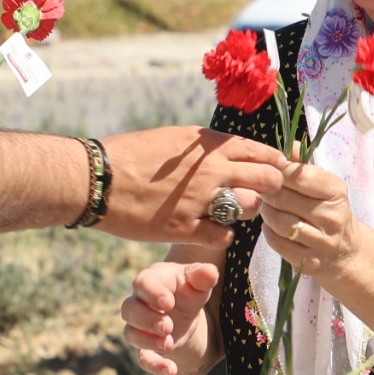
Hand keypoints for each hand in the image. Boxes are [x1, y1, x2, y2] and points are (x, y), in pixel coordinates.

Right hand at [99, 127, 281, 246]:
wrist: (98, 179)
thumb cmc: (130, 154)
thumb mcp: (172, 139)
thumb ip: (203, 148)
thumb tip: (225, 153)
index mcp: (207, 145)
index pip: (259, 150)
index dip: (273, 161)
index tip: (276, 168)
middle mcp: (210, 170)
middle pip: (266, 179)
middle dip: (270, 187)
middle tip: (262, 193)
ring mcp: (200, 200)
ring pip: (250, 208)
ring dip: (246, 211)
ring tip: (231, 211)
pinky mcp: (186, 228)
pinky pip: (224, 236)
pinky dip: (223, 235)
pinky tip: (211, 230)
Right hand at [120, 261, 222, 374]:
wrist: (186, 311)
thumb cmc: (189, 290)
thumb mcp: (199, 282)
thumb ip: (203, 276)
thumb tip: (210, 272)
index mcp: (151, 281)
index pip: (142, 284)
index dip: (153, 294)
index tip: (169, 303)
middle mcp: (139, 303)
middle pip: (129, 309)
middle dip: (147, 319)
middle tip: (168, 326)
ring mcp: (140, 326)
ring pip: (130, 334)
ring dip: (147, 341)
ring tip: (168, 344)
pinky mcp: (146, 347)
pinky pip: (143, 359)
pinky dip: (155, 366)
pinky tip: (172, 370)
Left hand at [262, 160, 361, 278]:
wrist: (346, 250)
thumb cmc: (329, 209)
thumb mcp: (324, 185)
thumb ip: (304, 165)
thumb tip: (290, 146)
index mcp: (336, 191)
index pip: (300, 176)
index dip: (278, 171)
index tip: (271, 170)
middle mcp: (332, 217)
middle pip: (283, 198)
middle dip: (267, 191)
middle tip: (262, 189)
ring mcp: (322, 242)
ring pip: (278, 222)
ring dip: (266, 212)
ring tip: (267, 206)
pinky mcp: (310, 262)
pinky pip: (277, 242)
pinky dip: (268, 232)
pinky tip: (272, 226)